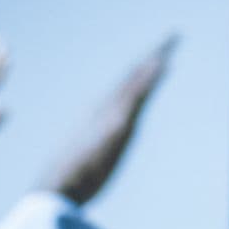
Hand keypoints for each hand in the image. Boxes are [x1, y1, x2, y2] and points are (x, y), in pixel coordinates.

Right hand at [45, 38, 174, 206]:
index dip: (136, 78)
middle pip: (130, 80)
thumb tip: (78, 180)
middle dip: (148, 61)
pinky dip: (150, 76)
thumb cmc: (65, 187)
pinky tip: (164, 63)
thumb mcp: (79, 174)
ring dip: (154, 59)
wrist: (57, 187)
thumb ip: (84, 169)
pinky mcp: (118, 123)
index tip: (151, 63)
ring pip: (136, 80)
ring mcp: (110, 116)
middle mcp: (103, 113)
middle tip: (167, 41)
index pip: (120, 95)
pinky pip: (138, 93)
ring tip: (172, 40)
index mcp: (96, 123)